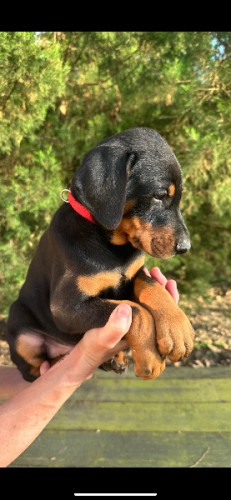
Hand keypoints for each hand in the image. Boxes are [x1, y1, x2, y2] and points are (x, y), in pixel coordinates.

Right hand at [40, 267, 178, 377]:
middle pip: (165, 308)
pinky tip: (142, 277)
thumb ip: (114, 328)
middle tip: (154, 270)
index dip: (167, 295)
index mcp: (149, 335)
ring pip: (155, 305)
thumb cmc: (93, 348)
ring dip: (154, 287)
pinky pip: (143, 304)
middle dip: (161, 288)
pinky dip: (144, 290)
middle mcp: (148, 331)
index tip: (159, 278)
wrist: (84, 356)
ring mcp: (139, 325)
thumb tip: (127, 309)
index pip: (168, 315)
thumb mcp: (102, 337)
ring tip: (151, 271)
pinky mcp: (130, 320)